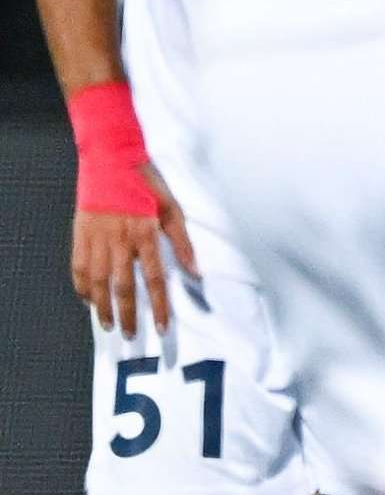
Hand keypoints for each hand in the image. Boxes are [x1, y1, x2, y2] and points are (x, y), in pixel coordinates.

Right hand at [72, 191, 194, 340]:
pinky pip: (78, 267)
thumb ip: (183, 243)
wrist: (110, 160)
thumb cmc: (146, 184)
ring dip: (102, 306)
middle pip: (123, 287)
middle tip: (130, 335)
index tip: (162, 327)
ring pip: (97, 282)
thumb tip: (196, 272)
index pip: (154, 280)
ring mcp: (96, 239)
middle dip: (128, 315)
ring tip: (107, 323)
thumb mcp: (173, 210)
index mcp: (145, 235)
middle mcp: (120, 240)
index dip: (159, 306)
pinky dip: (82, 286)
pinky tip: (88, 300)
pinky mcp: (80, 234)